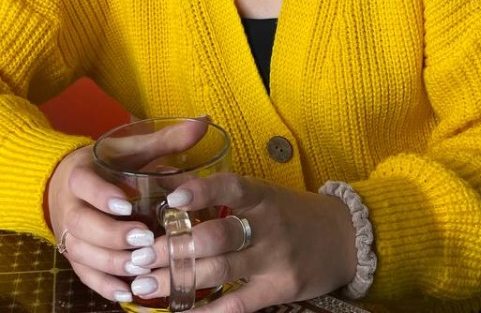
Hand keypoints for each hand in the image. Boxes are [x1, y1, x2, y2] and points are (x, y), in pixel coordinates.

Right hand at [45, 119, 211, 304]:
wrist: (66, 181)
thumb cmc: (109, 163)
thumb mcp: (133, 149)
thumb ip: (166, 139)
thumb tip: (204, 121)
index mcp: (81, 172)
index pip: (83, 183)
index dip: (102, 195)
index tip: (128, 204)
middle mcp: (69, 204)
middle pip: (81, 224)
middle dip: (111, 235)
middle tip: (144, 239)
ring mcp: (68, 232)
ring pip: (81, 252)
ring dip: (110, 262)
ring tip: (140, 266)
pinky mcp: (74, 255)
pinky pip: (84, 274)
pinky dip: (104, 285)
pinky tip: (127, 292)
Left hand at [126, 173, 357, 312]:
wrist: (344, 239)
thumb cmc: (291, 211)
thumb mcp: (262, 192)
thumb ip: (220, 189)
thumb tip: (166, 181)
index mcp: (262, 195)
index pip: (231, 188)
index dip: (202, 192)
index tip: (171, 200)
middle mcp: (268, 226)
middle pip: (217, 236)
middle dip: (172, 247)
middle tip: (137, 255)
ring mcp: (274, 261)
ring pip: (220, 271)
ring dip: (177, 279)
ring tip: (143, 285)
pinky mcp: (278, 291)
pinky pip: (237, 305)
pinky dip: (207, 312)